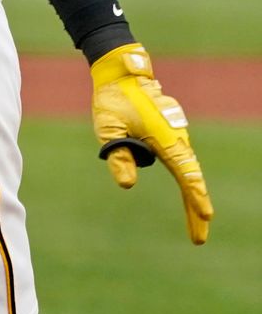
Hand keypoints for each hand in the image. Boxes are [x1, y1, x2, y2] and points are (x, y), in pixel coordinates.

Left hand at [91, 43, 213, 243]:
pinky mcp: (171, 134)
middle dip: (196, 209)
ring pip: (187, 171)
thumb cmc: (114, 101)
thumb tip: (127, 184)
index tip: (206, 216)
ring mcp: (176, 136)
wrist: (123, 75)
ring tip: (196, 225)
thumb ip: (118, 155)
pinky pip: (180, 161)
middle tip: (199, 238)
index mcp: (164, 139)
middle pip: (191, 179)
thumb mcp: (108, 129)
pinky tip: (189, 197)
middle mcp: (176, 139)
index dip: (195, 197)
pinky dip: (186, 180)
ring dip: (191, 197)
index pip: (184, 174)